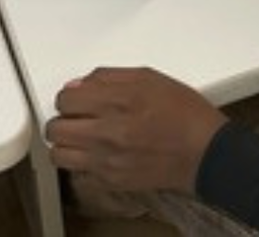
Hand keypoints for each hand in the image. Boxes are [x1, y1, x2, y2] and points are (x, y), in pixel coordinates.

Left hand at [45, 67, 225, 193]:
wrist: (203, 151)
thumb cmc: (184, 112)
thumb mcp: (151, 78)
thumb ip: (110, 77)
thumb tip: (79, 84)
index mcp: (119, 99)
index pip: (66, 98)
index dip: (69, 97)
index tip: (76, 99)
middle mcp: (109, 130)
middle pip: (56, 128)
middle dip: (62, 120)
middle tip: (75, 118)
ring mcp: (107, 158)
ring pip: (59, 154)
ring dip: (65, 143)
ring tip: (80, 137)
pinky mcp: (110, 180)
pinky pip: (76, 172)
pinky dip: (80, 163)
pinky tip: (95, 154)